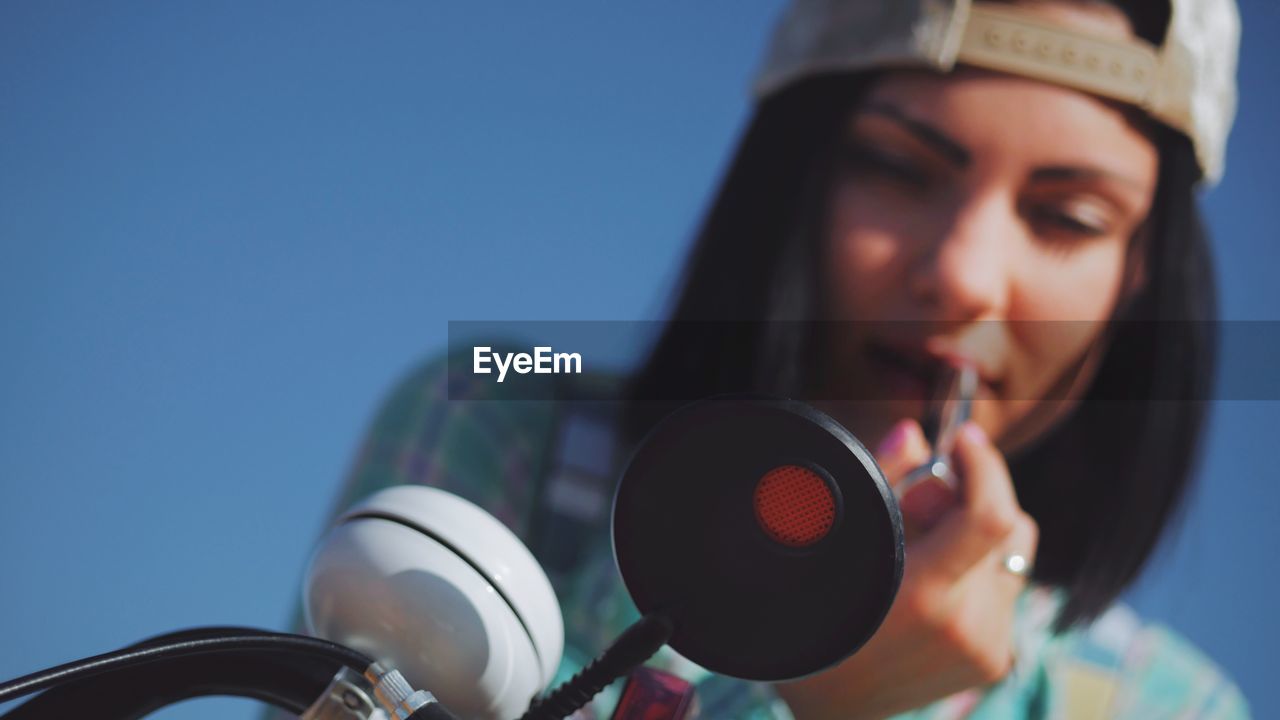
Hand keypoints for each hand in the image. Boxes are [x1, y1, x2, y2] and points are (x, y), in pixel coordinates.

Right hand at [775, 420, 1038, 719]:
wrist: (827, 707)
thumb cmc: (815, 619)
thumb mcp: (837, 544)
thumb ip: (882, 479)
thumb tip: (914, 433)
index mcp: (925, 598)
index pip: (990, 517)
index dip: (984, 466)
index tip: (962, 440)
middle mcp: (968, 628)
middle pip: (1009, 528)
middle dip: (971, 498)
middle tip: (920, 501)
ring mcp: (988, 649)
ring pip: (1012, 556)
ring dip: (975, 538)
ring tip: (921, 551)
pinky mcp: (996, 661)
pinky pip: (1005, 589)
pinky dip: (976, 572)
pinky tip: (931, 584)